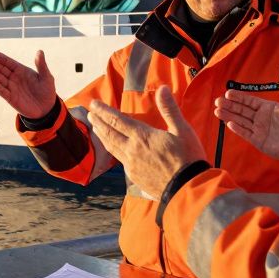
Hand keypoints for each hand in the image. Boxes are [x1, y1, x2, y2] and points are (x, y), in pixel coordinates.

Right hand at [0, 50, 56, 118]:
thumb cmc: (46, 90)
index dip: (1, 58)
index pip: (9, 62)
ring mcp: (12, 88)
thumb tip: (40, 51)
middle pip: (1, 70)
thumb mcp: (46, 76)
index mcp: (21, 71)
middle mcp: (14, 78)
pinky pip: (3, 92)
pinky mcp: (11, 98)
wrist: (47, 108)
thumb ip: (41, 65)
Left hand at [88, 87, 206, 198]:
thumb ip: (169, 109)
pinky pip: (119, 160)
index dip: (104, 111)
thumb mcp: (182, 130)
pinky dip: (113, 151)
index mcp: (142, 136)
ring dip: (102, 136)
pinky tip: (114, 150)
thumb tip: (161, 88)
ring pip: (112, 147)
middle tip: (90, 113)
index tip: (93, 104)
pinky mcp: (134, 177)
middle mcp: (132, 150)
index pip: (117, 120)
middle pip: (110, 133)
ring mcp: (131, 165)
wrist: (187, 189)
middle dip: (99, 122)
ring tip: (95, 128)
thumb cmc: (188, 158)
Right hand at [214, 67, 278, 159]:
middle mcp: (260, 118)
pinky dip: (237, 129)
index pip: (249, 101)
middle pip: (241, 110)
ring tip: (217, 111)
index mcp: (267, 108)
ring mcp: (258, 130)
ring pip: (240, 121)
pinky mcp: (258, 141)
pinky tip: (229, 123)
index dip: (238, 97)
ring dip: (229, 116)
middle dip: (229, 105)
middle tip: (217, 101)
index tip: (228, 92)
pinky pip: (245, 134)